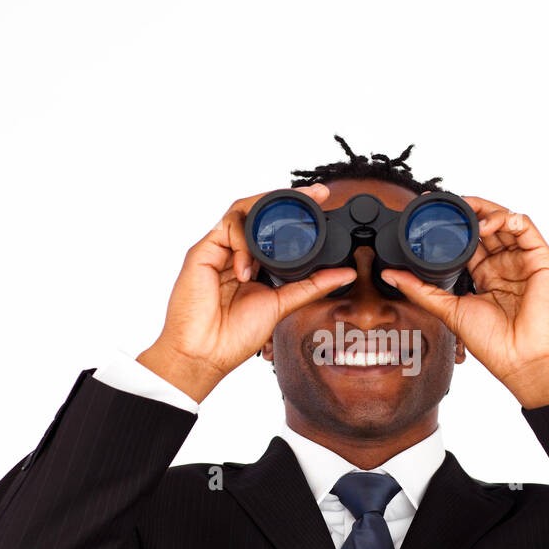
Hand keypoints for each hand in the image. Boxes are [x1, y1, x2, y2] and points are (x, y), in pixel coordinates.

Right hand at [137, 184, 355, 402]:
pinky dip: (243, 244)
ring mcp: (218, 250)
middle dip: (286, 198)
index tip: (323, 198)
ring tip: (285, 226)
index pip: (274, 228)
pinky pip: (227, 228)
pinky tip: (246, 271)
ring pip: (242, 211)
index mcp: (254, 263)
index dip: (296, 211)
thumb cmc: (235, 335)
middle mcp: (235, 252)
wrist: (205, 353)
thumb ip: (312, 286)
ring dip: (265, 213)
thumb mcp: (282, 305)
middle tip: (315, 194)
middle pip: (258, 210)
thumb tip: (346, 274)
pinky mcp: (202, 252)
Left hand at [380, 194, 548, 407]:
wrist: (523, 360)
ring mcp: (524, 260)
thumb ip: (421, 290)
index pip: (469, 241)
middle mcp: (505, 265)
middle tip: (446, 203)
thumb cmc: (494, 343)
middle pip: (487, 226)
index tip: (431, 209)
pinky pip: (526, 227)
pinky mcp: (542, 259)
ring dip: (485, 210)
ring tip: (466, 211)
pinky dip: (506, 218)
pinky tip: (487, 224)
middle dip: (468, 211)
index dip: (453, 224)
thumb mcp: (450, 311)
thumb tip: (390, 274)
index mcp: (486, 276)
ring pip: (505, 220)